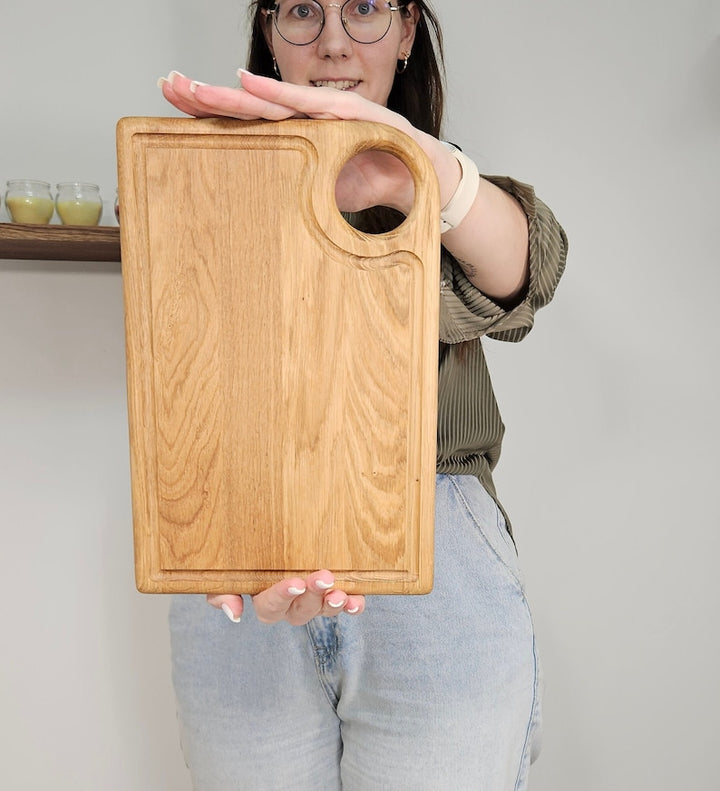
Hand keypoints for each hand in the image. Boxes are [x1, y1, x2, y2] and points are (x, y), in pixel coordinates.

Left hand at [158, 68, 448, 213]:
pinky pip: (314, 105)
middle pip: (250, 107)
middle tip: (170, 86)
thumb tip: (264, 211)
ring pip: (273, 101)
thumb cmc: (377, 180)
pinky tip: (251, 85)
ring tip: (196, 88)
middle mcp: (309, 119)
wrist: (426, 178)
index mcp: (300, 137)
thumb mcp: (327, 196)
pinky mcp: (357, 115)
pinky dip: (283, 95)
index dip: (213, 114)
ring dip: (234, 94)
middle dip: (209, 97)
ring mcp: (331, 113)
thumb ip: (298, 194)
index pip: (249, 124)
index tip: (175, 106)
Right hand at [207, 570, 364, 625]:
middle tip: (322, 578)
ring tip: (341, 593)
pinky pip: (344, 605)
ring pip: (322, 611)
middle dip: (312, 596)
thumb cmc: (245, 556)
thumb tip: (235, 612)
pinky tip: (357, 600)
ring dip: (332, 604)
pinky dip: (352, 605)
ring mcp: (313, 601)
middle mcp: (289, 606)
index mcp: (264, 600)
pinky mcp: (331, 593)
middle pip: (300, 611)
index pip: (269, 607)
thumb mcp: (226, 571)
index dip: (282, 596)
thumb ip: (220, 592)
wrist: (268, 533)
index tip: (294, 583)